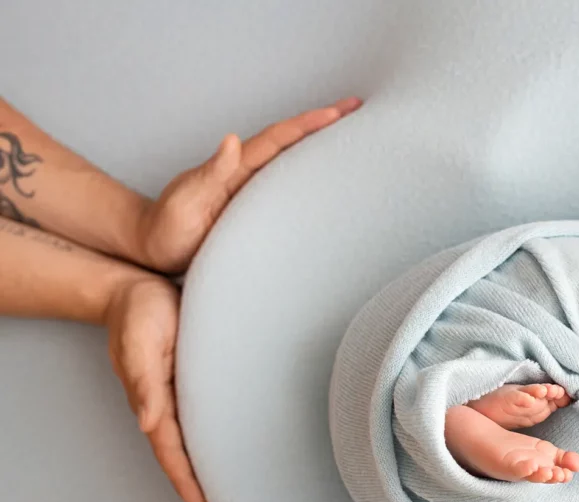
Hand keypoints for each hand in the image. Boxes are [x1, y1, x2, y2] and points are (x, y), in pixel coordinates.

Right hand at [105, 274, 214, 501]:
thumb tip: (150, 421)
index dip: (191, 490)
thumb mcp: (141, 343)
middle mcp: (168, 408)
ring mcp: (181, 399)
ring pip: (196, 448)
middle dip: (203, 496)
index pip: (175, 459)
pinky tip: (234, 455)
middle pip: (186, 463)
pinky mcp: (194, 385)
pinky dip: (217, 446)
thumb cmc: (139, 313)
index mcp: (156, 405)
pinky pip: (205, 425)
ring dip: (211, 475)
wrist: (137, 288)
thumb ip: (144, 382)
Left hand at [136, 97, 361, 273]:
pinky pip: (288, 186)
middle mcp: (246, 174)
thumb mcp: (186, 203)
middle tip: (359, 110)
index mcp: (235, 169)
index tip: (338, 112)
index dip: (308, 124)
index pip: (278, 140)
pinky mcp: (253, 209)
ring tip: (355, 137)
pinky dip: (309, 174)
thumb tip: (230, 140)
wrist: (151, 247)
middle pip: (292, 143)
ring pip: (293, 162)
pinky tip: (327, 177)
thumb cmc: (166, 230)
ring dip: (321, 147)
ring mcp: (250, 190)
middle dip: (324, 125)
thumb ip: (209, 173)